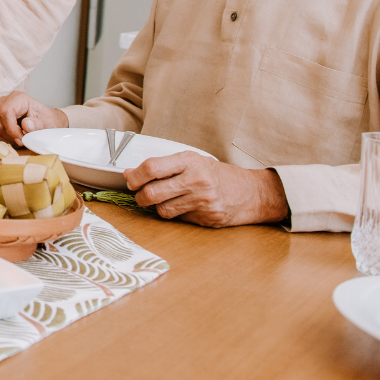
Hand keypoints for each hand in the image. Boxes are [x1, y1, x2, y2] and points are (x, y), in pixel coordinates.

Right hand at [0, 91, 67, 143]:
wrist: (46, 121)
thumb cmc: (48, 120)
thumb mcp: (48, 122)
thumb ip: (38, 124)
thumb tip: (25, 125)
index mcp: (18, 98)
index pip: (5, 111)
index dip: (11, 128)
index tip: (21, 139)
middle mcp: (5, 101)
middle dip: (11, 135)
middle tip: (23, 141)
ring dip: (8, 138)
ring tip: (21, 139)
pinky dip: (4, 139)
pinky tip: (15, 138)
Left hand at [125, 153, 288, 226]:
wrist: (250, 192)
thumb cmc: (214, 174)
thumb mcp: (190, 161)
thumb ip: (161, 167)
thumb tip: (129, 174)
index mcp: (189, 160)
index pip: (151, 168)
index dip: (135, 176)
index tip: (131, 180)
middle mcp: (196, 180)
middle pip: (152, 193)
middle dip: (140, 197)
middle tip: (141, 195)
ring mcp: (203, 200)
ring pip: (162, 210)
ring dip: (158, 208)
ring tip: (167, 200)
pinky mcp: (208, 217)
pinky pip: (179, 219)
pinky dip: (176, 214)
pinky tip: (186, 207)